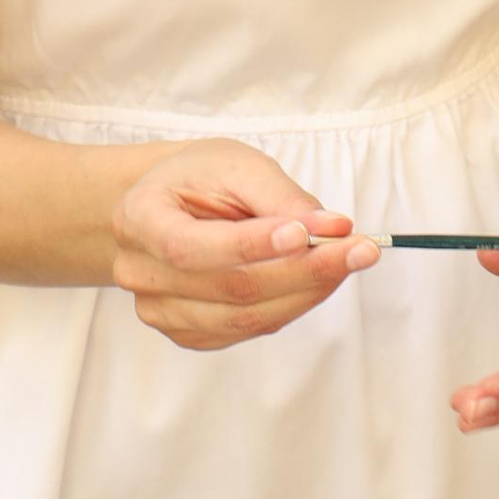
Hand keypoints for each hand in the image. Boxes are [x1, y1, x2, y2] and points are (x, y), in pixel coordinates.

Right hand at [110, 139, 376, 351]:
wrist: (172, 203)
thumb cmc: (202, 178)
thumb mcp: (237, 165)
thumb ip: (281, 197)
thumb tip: (333, 230)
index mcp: (138, 219)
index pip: (190, 248)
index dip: (250, 245)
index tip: (307, 233)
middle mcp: (140, 273)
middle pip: (229, 289)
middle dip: (304, 270)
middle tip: (360, 248)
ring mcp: (160, 311)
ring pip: (246, 318)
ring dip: (308, 292)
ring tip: (349, 259)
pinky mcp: (188, 333)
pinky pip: (249, 330)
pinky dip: (292, 305)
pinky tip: (317, 279)